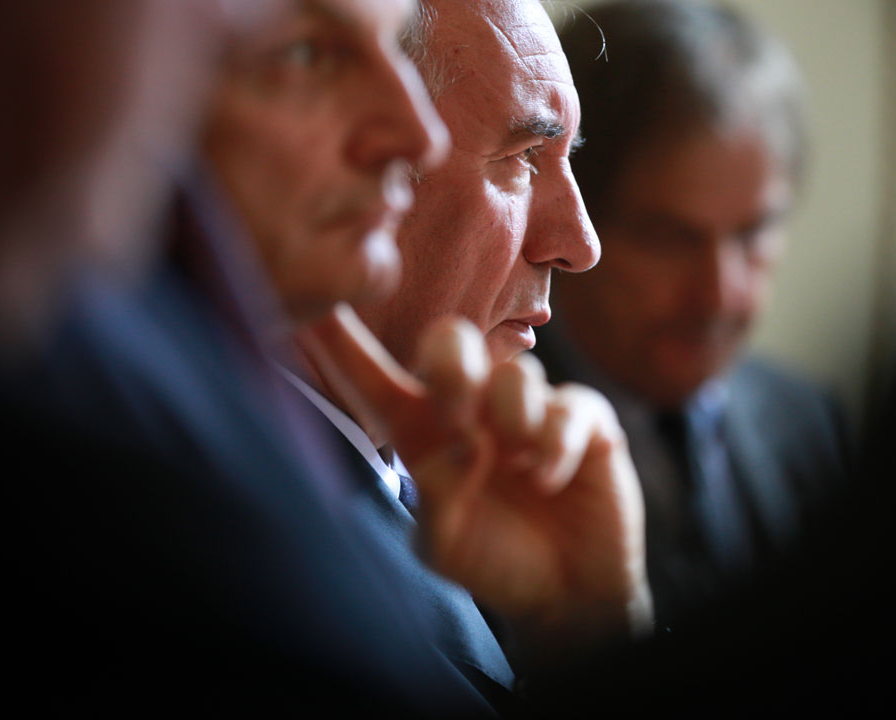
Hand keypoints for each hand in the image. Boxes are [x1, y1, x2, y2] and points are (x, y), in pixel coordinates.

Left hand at [295, 304, 652, 655]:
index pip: (375, 381)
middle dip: (453, 368)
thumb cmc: (496, 559)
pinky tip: (550, 478)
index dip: (341, 345)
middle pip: (451, 340)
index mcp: (425, 433)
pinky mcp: (582, 416)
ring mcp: (531, 405)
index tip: (313, 307)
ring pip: (514, 375)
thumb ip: (435, 497)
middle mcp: (475, 406)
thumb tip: (458, 447)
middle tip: (459, 421)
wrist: (569, 589)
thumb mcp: (445, 544)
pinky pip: (566, 406)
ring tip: (520, 469)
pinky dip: (554, 446)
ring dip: (513, 425)